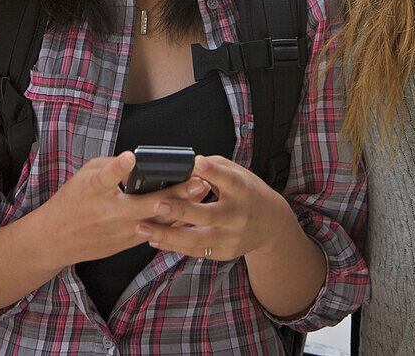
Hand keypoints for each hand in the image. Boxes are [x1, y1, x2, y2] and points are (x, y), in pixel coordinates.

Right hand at [35, 152, 209, 268]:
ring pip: (156, 221)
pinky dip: (172, 220)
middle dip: (173, 192)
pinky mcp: (127, 243)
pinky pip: (154, 231)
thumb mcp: (87, 174)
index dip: (118, 167)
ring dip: (180, 208)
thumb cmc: (73, 200)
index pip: (107, 176)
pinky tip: (190, 209)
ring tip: (200, 193)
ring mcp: (120, 232)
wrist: (56, 239)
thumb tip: (142, 165)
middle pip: (145, 204)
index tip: (130, 158)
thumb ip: (114, 168)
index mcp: (95, 190)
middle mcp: (109, 213)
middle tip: (196, 180)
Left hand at [135, 155, 294, 261]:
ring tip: (142, 227)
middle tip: (156, 204)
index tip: (197, 162)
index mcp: (242, 189)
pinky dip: (173, 245)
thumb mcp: (238, 173)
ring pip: (197, 239)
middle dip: (181, 211)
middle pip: (208, 215)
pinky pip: (195, 251)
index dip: (213, 171)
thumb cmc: (247, 191)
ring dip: (167, 235)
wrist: (271, 224)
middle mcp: (238, 215)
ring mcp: (231, 237)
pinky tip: (153, 239)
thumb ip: (213, 168)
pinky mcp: (224, 253)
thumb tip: (186, 166)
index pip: (228, 179)